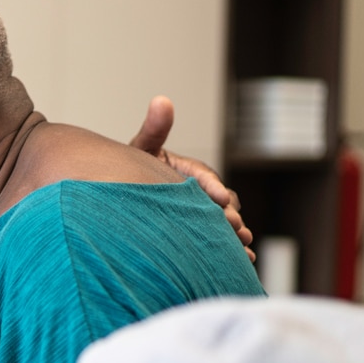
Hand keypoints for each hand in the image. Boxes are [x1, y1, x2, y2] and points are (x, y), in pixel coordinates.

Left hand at [127, 96, 255, 261]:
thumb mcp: (142, 149)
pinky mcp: (201, 231)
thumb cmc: (130, 171)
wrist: (119, 199)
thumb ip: (153, 130)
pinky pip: (220, 240)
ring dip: (236, 234)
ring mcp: (202, 212)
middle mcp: (201, 191)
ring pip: (226, 222)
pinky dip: (232, 249)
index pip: (205, 177)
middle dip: (230, 215)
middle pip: (222, 202)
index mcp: (189, 170)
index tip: (221, 200)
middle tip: (236, 227)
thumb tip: (162, 101)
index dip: (214, 188)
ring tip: (243, 247)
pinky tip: (244, 261)